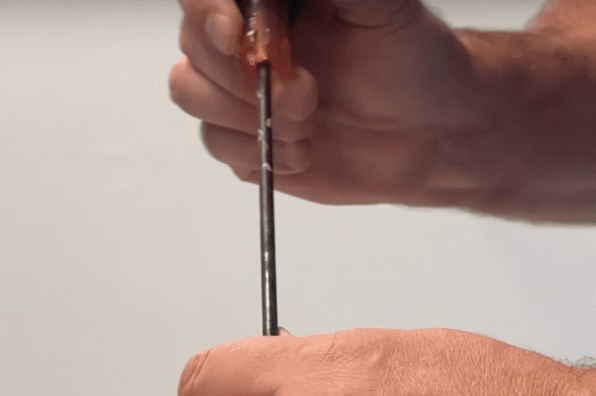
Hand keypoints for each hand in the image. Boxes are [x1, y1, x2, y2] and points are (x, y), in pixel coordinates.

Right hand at [170, 0, 486, 205]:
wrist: (428, 135)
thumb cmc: (412, 62)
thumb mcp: (382, 7)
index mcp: (270, 1)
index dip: (208, 15)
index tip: (234, 35)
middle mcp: (246, 42)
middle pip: (192, 55)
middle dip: (244, 83)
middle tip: (310, 94)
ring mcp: (241, 94)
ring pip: (195, 101)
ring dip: (252, 122)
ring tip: (310, 125)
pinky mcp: (246, 142)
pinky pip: (222, 149)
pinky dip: (264, 155)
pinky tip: (306, 152)